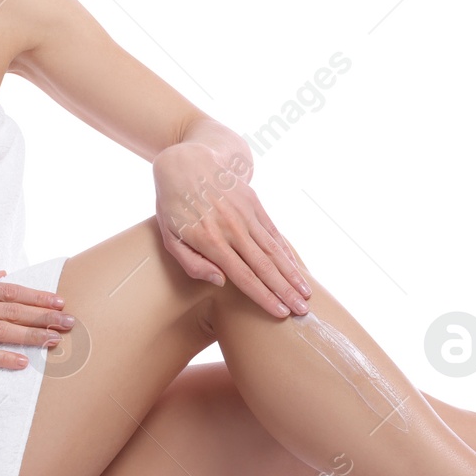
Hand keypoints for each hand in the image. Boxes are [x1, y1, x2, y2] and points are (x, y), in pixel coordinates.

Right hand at [0, 268, 74, 368]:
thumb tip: (2, 274)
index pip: (9, 291)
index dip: (37, 296)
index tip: (59, 301)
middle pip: (12, 309)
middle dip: (44, 316)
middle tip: (70, 322)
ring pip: (1, 330)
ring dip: (31, 336)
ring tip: (54, 340)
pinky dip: (1, 358)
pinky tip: (21, 363)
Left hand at [153, 142, 312, 317]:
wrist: (186, 162)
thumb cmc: (173, 206)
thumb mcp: (169, 238)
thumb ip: (193, 264)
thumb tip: (220, 281)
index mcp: (210, 241)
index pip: (243, 276)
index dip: (263, 296)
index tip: (279, 313)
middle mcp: (232, 229)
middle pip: (264, 267)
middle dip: (284, 291)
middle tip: (302, 311)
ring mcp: (245, 214)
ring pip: (274, 250)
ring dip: (291, 273)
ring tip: (305, 293)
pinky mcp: (254, 203)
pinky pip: (273, 231)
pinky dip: (286, 251)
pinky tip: (296, 266)